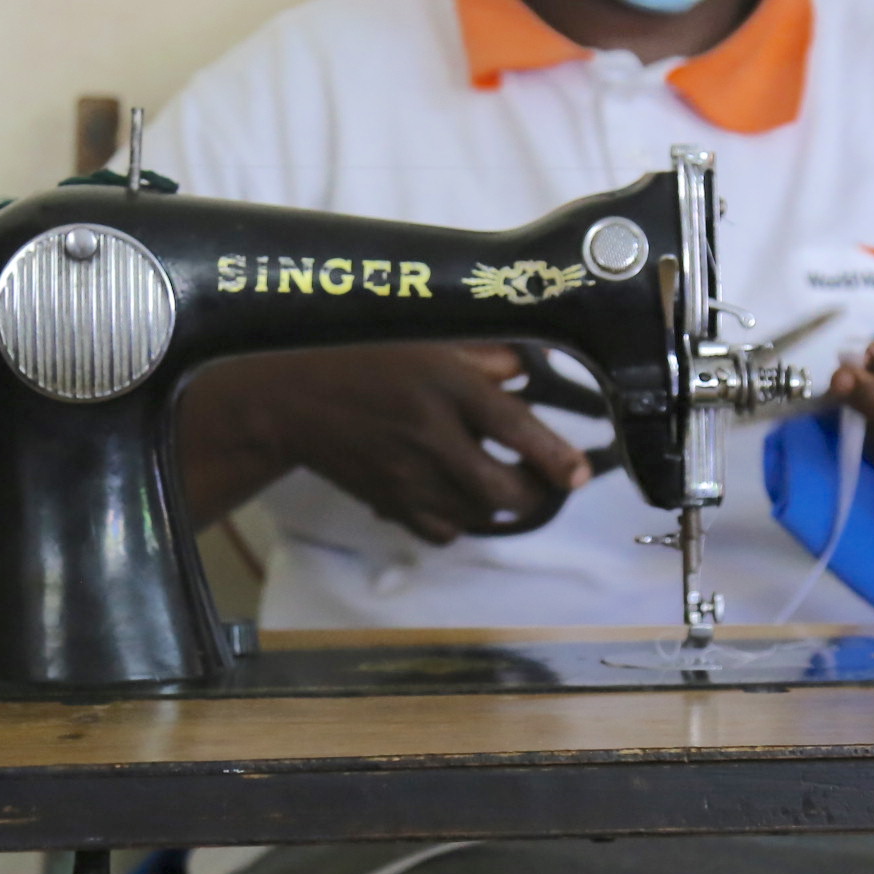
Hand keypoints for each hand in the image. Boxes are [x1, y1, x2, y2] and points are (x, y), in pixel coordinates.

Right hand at [182, 343, 592, 544]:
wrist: (293, 399)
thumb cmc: (363, 360)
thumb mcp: (427, 341)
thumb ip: (482, 358)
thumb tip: (526, 374)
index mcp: (445, 385)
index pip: (515, 428)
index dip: (554, 457)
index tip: (579, 473)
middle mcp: (430, 435)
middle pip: (501, 489)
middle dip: (533, 493)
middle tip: (544, 481)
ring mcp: (407, 476)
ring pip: (477, 514)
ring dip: (497, 504)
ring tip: (498, 482)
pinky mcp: (390, 502)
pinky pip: (442, 531)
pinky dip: (459, 521)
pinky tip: (456, 497)